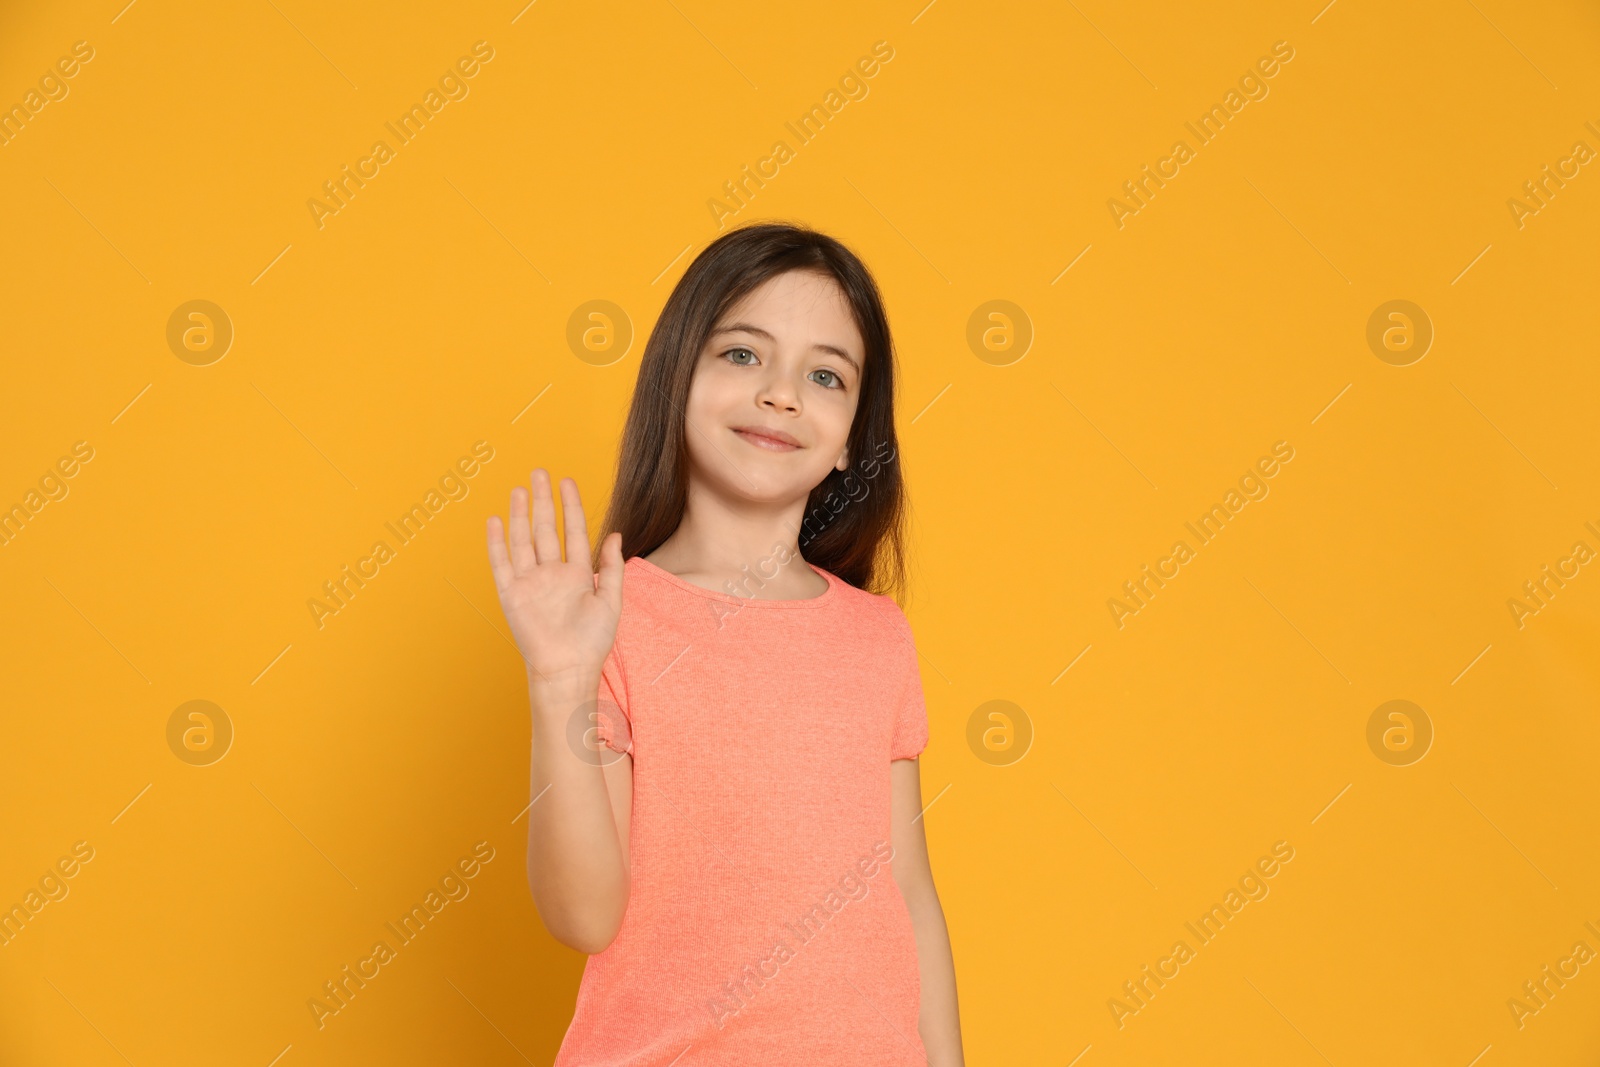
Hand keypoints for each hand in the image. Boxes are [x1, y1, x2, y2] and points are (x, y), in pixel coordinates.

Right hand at [485, 469, 623, 685]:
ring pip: (523, 540)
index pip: (574, 532)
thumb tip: (615, 534)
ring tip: (519, 489)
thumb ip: (612, 568)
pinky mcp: (512, 595)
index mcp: (578, 575)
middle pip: (546, 529)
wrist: (568, 670)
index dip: (571, 506)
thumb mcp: (612, 601)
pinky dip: (497, 542)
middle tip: (540, 472)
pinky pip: (502, 563)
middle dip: (544, 500)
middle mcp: (552, 574)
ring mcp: (530, 583)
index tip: (567, 481)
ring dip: (521, 514)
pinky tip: (495, 521)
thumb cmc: (592, 643)